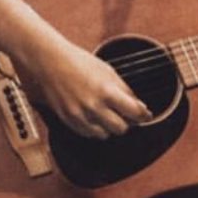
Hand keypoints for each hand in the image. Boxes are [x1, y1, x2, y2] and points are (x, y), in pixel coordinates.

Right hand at [24, 39, 152, 139]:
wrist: (51, 63)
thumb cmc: (79, 63)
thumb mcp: (108, 71)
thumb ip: (124, 89)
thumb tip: (139, 106)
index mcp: (107, 91)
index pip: (134, 112)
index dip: (143, 115)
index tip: (145, 115)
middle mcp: (94, 107)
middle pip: (122, 128)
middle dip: (127, 122)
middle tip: (125, 114)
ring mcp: (80, 116)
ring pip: (106, 135)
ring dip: (110, 127)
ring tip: (108, 114)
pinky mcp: (69, 121)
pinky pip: (89, 134)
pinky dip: (95, 129)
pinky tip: (95, 117)